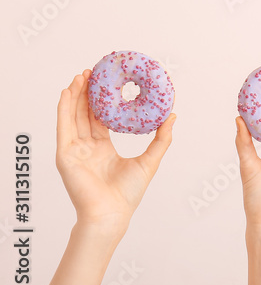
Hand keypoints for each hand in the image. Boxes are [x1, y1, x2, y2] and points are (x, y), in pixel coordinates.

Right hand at [55, 71, 174, 237]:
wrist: (112, 213)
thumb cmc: (129, 193)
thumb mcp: (150, 160)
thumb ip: (161, 138)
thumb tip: (173, 116)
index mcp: (103, 149)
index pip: (99, 119)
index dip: (101, 101)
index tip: (106, 82)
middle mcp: (86, 148)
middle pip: (84, 114)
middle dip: (86, 92)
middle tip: (92, 71)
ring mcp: (74, 151)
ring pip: (72, 116)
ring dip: (75, 95)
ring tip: (81, 75)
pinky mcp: (65, 154)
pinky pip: (64, 127)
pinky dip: (64, 108)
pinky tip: (68, 92)